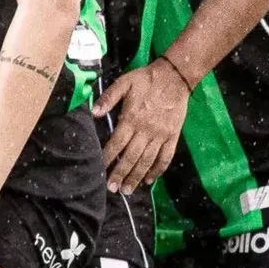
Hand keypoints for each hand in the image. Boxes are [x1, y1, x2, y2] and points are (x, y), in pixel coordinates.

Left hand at [93, 58, 190, 193]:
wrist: (175, 77)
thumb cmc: (146, 79)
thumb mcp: (124, 82)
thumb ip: (108, 97)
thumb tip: (93, 113)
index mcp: (132, 118)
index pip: (116, 143)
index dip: (107, 158)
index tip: (98, 170)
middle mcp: (146, 130)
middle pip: (131, 157)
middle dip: (120, 174)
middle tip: (111, 189)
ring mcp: (161, 135)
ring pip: (147, 160)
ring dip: (137, 177)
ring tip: (127, 190)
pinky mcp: (173, 136)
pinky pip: (166, 157)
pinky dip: (158, 170)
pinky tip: (150, 180)